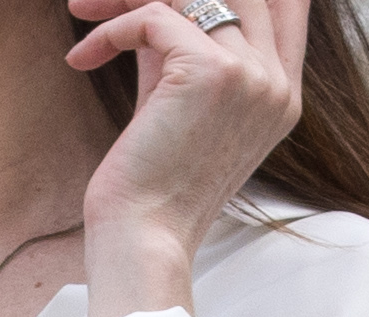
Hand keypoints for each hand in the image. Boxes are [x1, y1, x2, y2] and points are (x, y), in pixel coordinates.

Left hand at [67, 0, 299, 316]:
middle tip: (108, 1)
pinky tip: (82, 59)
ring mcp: (250, 75)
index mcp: (282, 94)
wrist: (144, 241)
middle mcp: (276, 81)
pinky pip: (151, 16)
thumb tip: (154, 1)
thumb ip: (183, 48)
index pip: (286, 3)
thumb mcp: (180, 104)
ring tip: (86, 14)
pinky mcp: (209, 72)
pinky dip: (109, 30)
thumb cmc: (153, 186)